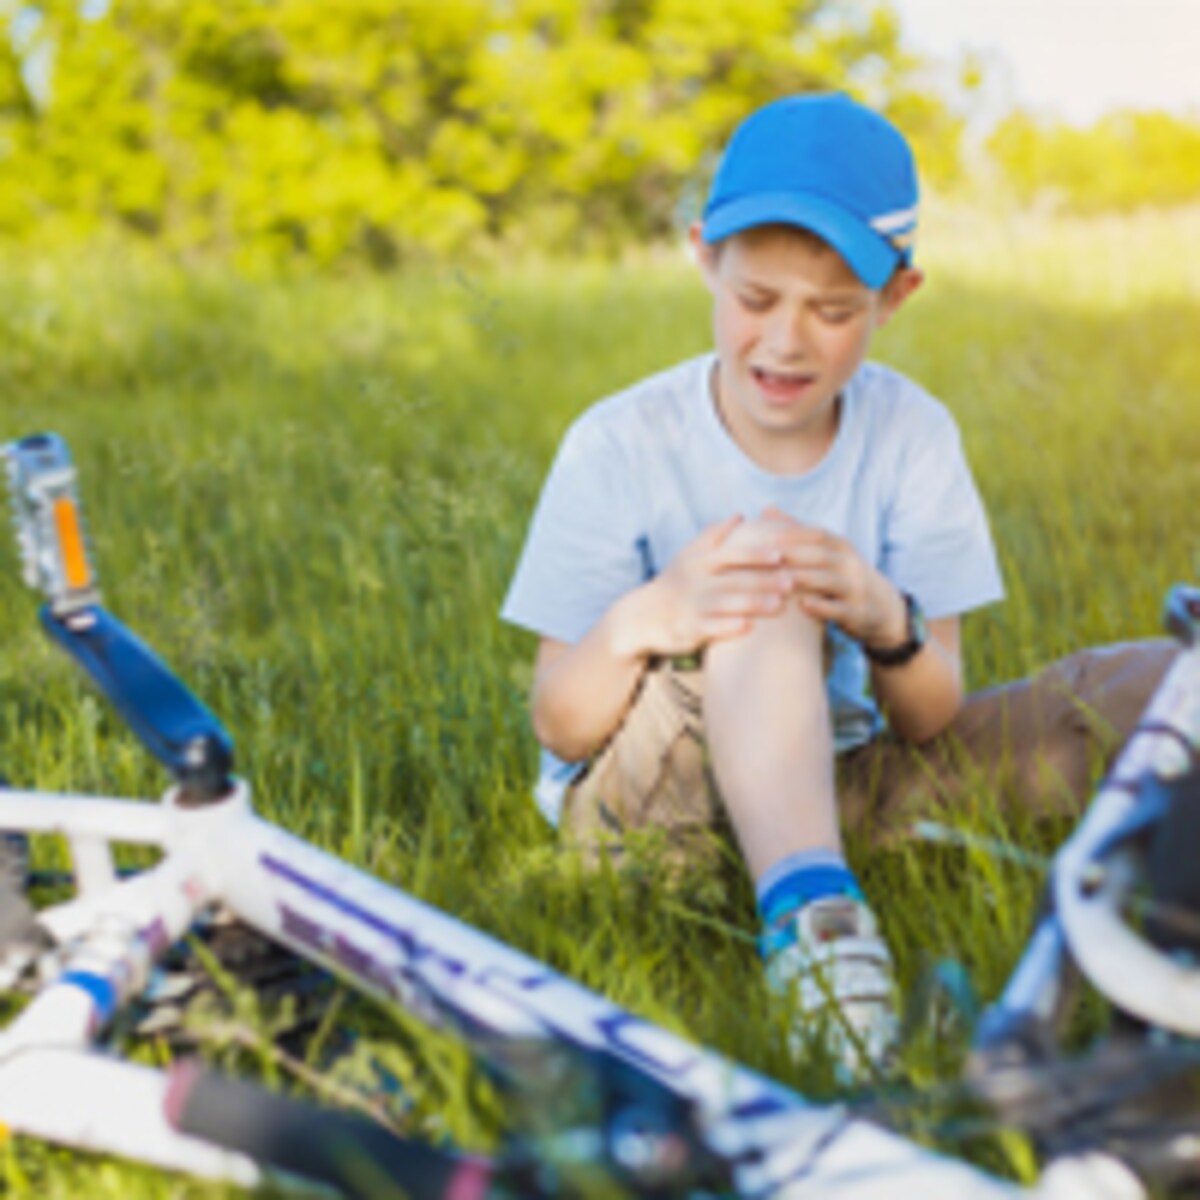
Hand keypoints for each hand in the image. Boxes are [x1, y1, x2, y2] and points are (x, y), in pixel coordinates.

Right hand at [630, 516, 794, 656]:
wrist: (643, 615)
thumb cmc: (676, 582)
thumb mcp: (689, 554)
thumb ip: (715, 535)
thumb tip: (740, 515)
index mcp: (700, 560)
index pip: (731, 553)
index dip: (755, 553)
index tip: (781, 553)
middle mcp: (696, 581)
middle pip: (734, 579)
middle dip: (764, 580)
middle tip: (792, 581)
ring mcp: (692, 605)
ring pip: (726, 604)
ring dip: (753, 604)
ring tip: (779, 606)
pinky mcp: (688, 628)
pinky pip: (710, 628)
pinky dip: (728, 628)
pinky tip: (748, 628)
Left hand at [759, 507, 905, 646]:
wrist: (882, 607)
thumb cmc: (841, 574)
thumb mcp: (826, 551)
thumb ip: (797, 532)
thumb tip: (766, 509)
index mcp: (840, 546)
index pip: (816, 534)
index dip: (791, 534)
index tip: (763, 534)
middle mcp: (849, 563)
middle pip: (820, 555)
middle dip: (792, 554)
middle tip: (762, 556)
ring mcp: (855, 588)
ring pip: (829, 580)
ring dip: (804, 579)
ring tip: (778, 580)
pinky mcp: (857, 613)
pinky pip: (840, 609)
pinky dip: (822, 607)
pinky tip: (802, 605)